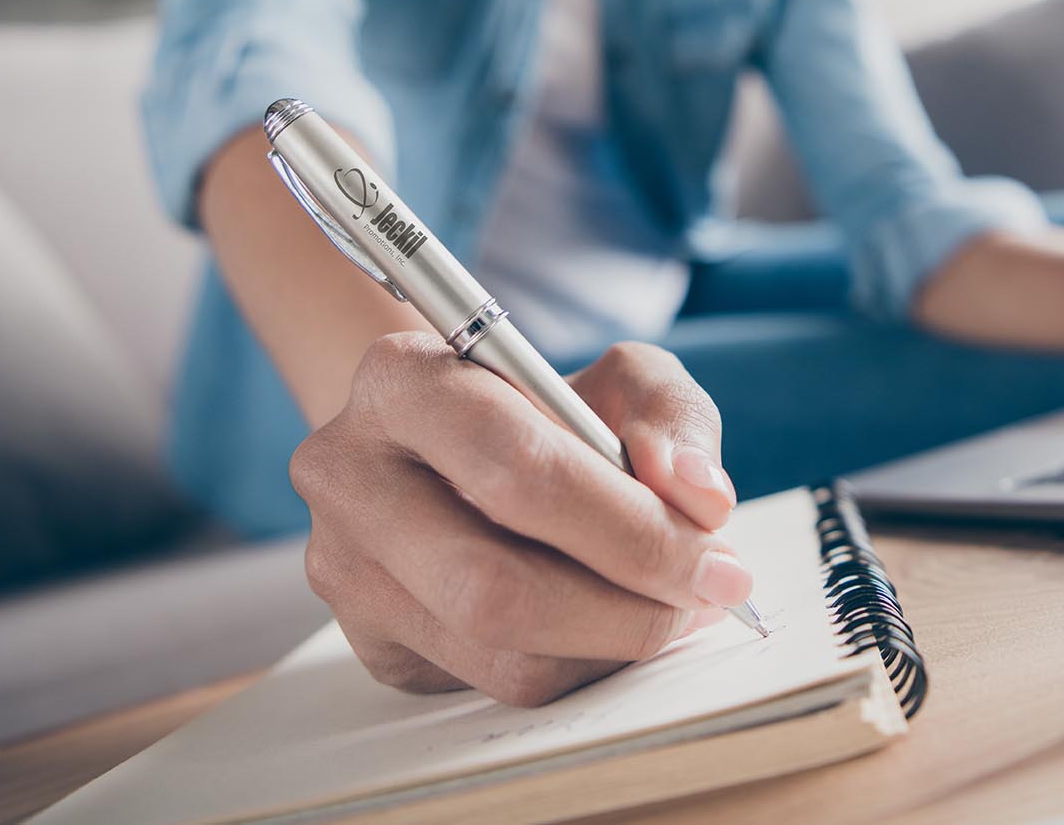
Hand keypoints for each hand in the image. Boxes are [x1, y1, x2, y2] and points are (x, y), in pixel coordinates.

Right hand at [290, 336, 749, 705]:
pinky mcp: (370, 640)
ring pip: (496, 653)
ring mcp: (347, 568)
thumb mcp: (619, 379)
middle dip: (624, 607)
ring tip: (667, 608)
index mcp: (402, 382)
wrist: (453, 445)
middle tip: (702, 600)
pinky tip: (608, 624)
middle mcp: (349, 476)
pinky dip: (575, 666)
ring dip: (608, 647)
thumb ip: (672, 419)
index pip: (517, 469)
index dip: (630, 527)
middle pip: (494, 584)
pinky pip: (491, 685)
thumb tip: (702, 498)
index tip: (716, 556)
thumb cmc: (545, 408)